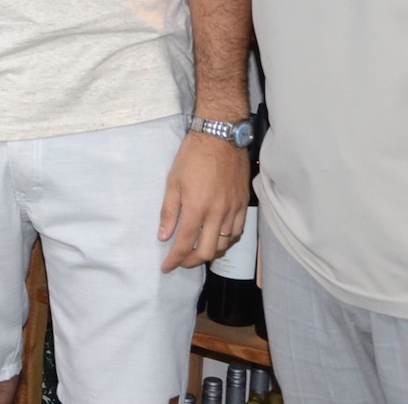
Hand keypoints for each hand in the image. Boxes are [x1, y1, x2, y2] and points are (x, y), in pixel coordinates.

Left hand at [158, 133, 249, 270]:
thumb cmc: (193, 157)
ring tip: (197, 251)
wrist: (221, 138)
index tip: (166, 268)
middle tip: (181, 261)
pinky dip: (226, 241)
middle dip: (192, 262)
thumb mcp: (173, 182)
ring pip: (225, 245)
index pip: (184, 244)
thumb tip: (164, 237)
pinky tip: (217, 239)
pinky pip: (237, 232)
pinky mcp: (243, 204)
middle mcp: (217, 213)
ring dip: (210, 253)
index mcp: (197, 208)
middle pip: (207, 252)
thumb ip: (169, 212)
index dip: (174, 260)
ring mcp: (233, 210)